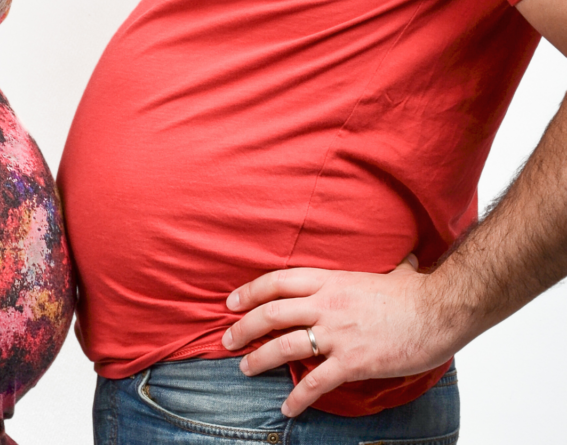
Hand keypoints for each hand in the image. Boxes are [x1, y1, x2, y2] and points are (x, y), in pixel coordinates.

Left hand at [221, 255, 458, 416]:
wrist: (443, 310)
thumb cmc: (420, 293)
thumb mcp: (394, 272)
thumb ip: (387, 269)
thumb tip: (404, 261)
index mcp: (331, 280)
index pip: (278, 282)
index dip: (250, 292)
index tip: (231, 302)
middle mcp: (327, 305)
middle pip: (271, 314)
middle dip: (243, 328)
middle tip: (227, 340)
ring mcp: (338, 334)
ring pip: (284, 346)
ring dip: (259, 360)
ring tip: (245, 369)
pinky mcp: (353, 361)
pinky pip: (316, 382)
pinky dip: (298, 397)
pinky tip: (288, 408)